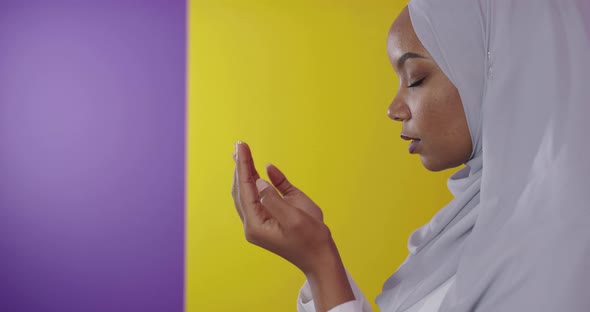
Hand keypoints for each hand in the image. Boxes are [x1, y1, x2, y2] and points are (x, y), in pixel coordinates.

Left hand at [231, 141, 330, 273]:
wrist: (322, 258)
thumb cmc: (311, 240)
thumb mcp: (294, 217)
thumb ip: (274, 198)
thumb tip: (259, 181)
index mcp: (255, 224)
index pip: (244, 189)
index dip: (242, 166)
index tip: (241, 147)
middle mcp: (254, 223)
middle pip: (242, 189)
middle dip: (240, 166)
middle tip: (239, 145)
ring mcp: (262, 221)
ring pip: (249, 192)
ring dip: (247, 172)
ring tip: (242, 154)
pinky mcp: (273, 217)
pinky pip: (265, 196)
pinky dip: (263, 181)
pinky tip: (263, 169)